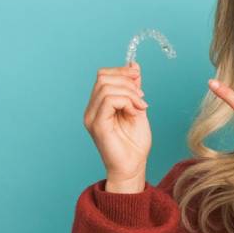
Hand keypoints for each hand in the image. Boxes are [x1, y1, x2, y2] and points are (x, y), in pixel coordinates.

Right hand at [84, 61, 151, 184]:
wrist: (133, 167)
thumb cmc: (134, 143)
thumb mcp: (137, 108)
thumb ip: (133, 88)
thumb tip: (133, 65)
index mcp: (98, 105)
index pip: (103, 76)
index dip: (123, 73)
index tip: (139, 82)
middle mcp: (91, 109)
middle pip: (103, 77)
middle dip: (127, 81)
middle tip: (141, 97)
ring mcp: (92, 117)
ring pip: (106, 87)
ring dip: (130, 93)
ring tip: (140, 107)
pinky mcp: (97, 125)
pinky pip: (109, 100)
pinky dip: (127, 101)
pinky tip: (135, 112)